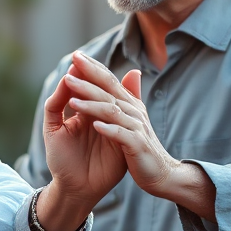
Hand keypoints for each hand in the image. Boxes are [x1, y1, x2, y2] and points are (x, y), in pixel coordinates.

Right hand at [39, 55, 127, 230]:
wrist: (88, 190)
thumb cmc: (107, 166)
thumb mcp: (122, 131)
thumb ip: (127, 104)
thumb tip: (136, 72)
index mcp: (93, 115)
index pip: (95, 89)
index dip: (99, 74)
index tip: (106, 61)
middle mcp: (76, 115)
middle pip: (78, 87)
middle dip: (82, 72)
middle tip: (84, 55)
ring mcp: (63, 122)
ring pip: (65, 94)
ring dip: (70, 80)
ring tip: (77, 66)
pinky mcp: (52, 131)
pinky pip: (53, 109)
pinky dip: (60, 96)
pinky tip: (67, 84)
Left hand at [64, 51, 215, 217]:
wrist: (159, 175)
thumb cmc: (140, 147)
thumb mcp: (132, 120)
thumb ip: (126, 98)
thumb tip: (133, 71)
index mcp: (128, 104)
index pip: (109, 81)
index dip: (94, 68)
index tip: (76, 55)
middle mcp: (133, 112)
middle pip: (109, 90)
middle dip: (89, 77)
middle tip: (71, 65)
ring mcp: (136, 128)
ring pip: (111, 111)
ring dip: (92, 104)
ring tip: (72, 99)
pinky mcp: (137, 146)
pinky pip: (121, 135)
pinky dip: (109, 129)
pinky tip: (95, 126)